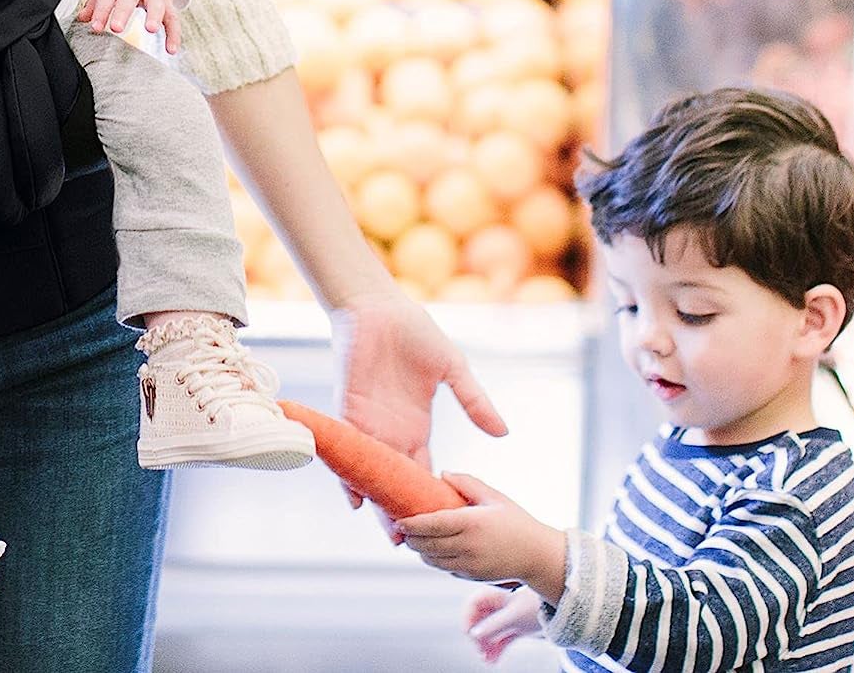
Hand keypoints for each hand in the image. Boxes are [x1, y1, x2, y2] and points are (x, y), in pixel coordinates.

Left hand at [77, 0, 181, 52]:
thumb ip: (96, 0)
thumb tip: (82, 18)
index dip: (100, 10)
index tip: (95, 27)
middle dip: (123, 12)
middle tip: (116, 27)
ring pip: (156, 2)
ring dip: (154, 16)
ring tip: (150, 29)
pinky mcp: (168, 0)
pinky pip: (173, 17)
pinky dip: (174, 34)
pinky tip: (171, 49)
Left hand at [329, 292, 506, 532]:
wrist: (378, 307)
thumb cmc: (414, 332)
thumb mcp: (452, 368)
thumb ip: (473, 401)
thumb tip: (503, 432)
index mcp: (417, 426)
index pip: (426, 471)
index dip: (433, 498)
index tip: (447, 529)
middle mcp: (392, 433)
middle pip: (399, 481)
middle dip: (406, 511)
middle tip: (416, 547)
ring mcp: (370, 424)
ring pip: (374, 473)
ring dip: (381, 502)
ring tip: (394, 535)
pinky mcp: (349, 411)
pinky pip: (349, 449)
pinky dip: (351, 473)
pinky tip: (357, 498)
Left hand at [398, 474, 565, 602]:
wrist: (538, 556)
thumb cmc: (516, 521)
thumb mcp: (494, 496)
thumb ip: (467, 483)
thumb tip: (443, 474)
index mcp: (472, 523)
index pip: (433, 525)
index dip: (412, 524)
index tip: (398, 519)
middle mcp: (468, 547)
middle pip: (427, 545)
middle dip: (411, 538)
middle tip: (402, 527)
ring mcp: (470, 565)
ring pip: (433, 561)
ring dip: (421, 550)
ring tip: (415, 538)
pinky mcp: (472, 577)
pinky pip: (445, 569)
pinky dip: (435, 559)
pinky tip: (434, 548)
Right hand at [466, 587, 543, 664]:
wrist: (560, 610)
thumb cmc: (537, 606)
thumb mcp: (514, 616)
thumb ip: (493, 625)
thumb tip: (475, 633)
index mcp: (495, 595)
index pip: (473, 604)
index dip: (468, 618)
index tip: (469, 634)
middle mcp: (498, 606)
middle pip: (479, 620)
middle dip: (478, 637)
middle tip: (480, 650)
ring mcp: (506, 617)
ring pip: (489, 633)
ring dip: (486, 646)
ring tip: (487, 659)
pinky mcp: (514, 628)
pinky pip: (499, 640)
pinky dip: (495, 650)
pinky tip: (493, 661)